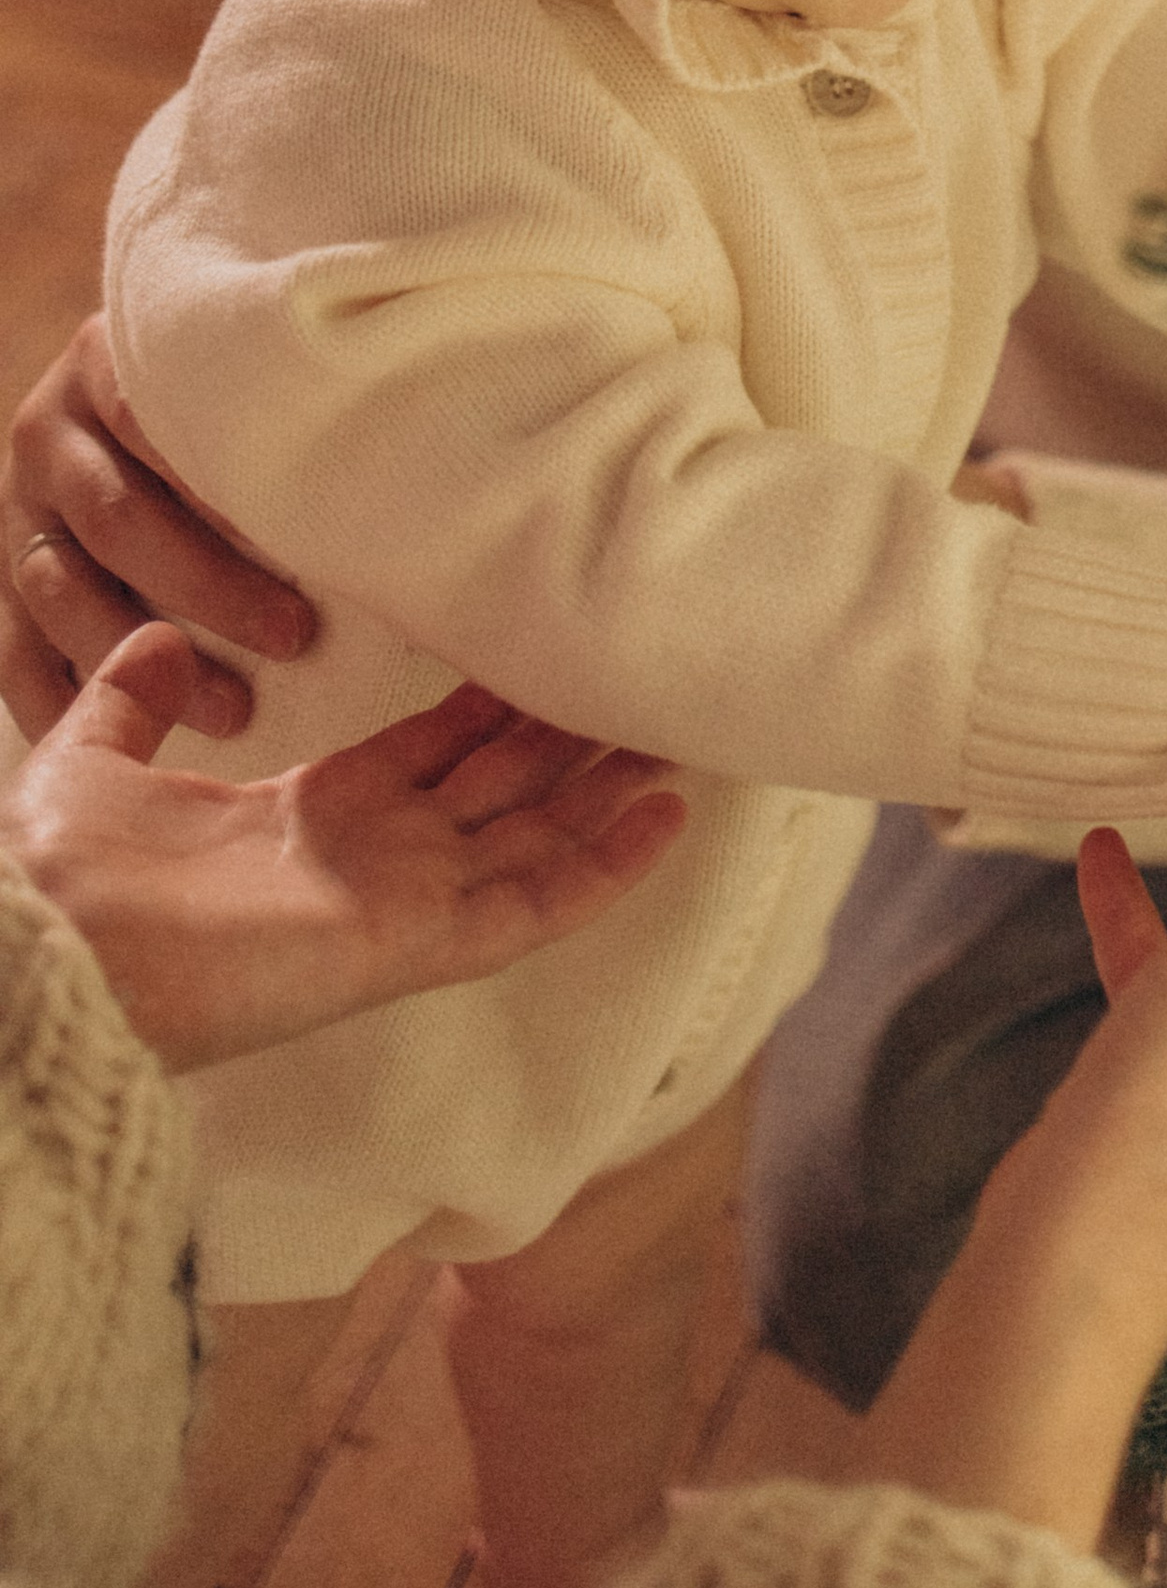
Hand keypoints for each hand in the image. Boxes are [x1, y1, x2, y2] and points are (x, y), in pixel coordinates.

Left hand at [0, 623, 686, 1070]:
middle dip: (573, 743)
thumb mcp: (90, 760)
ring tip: (683, 739)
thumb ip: (130, 700)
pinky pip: (531, 905)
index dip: (491, 707)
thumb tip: (162, 639)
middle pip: (501, 793)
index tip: (545, 651)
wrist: (50, 948)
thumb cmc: (61, 875)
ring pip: (535, 843)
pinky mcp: (414, 943)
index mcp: (307, 819)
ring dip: (608, 796)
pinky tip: (664, 818)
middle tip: (642, 684)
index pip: (430, 755)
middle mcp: (369, 861)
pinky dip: (602, 866)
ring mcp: (401, 905)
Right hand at [3, 315, 315, 739]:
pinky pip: (16, 649)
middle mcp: (50, 434)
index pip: (154, 419)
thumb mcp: (243, 372)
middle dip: (206, 586)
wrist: (127, 396)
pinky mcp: (4, 575)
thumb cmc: (229, 393)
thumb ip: (282, 408)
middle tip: (294, 634)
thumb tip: (384, 479)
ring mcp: (18, 507)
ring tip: (232, 709)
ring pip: (60, 589)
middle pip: (116, 516)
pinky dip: (61, 701)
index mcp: (106, 363)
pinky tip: (122, 747)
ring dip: (142, 657)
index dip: (223, 483)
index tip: (305, 533)